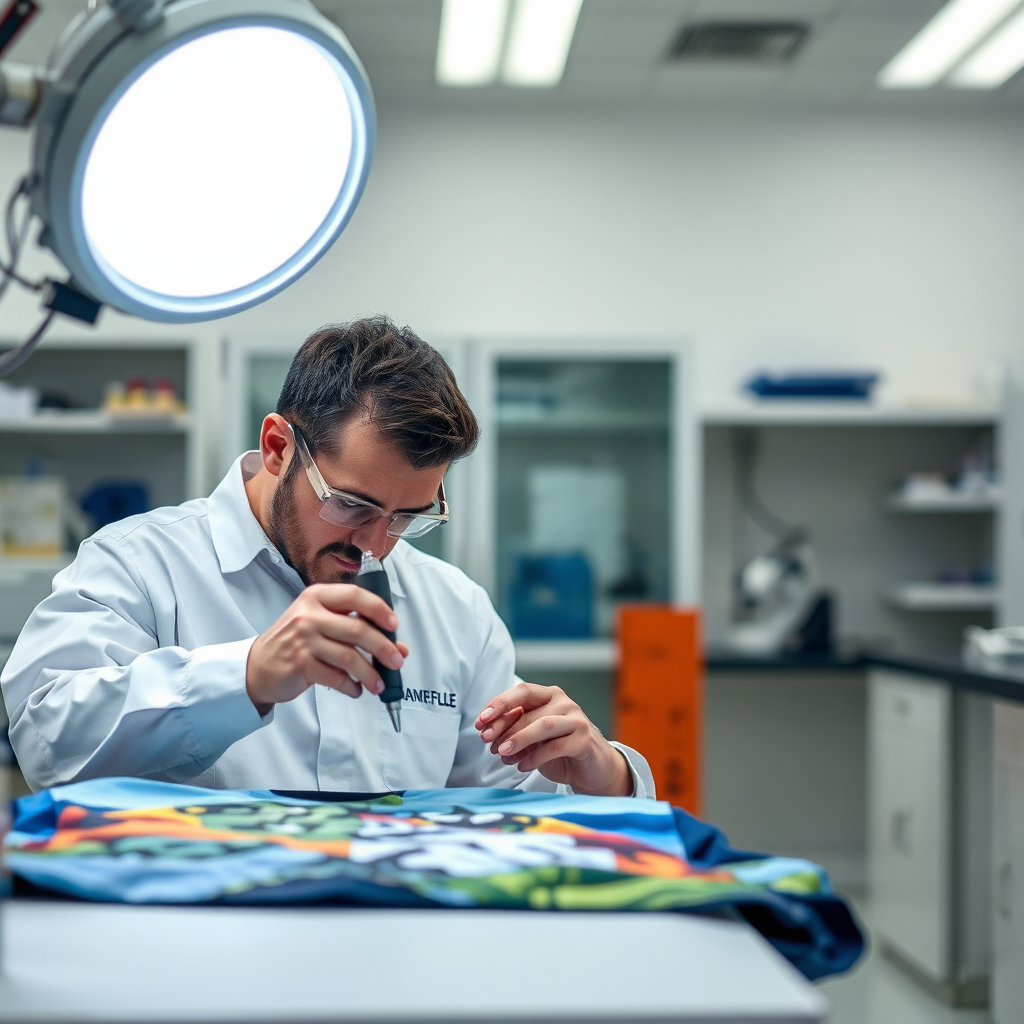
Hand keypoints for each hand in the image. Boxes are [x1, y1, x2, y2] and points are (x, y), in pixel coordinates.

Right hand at [246, 584, 408, 712]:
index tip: (394, 625)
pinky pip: (335, 677)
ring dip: (370, 673)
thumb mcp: (322, 625)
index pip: (355, 596)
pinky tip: (356, 689)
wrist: (258, 666)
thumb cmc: (295, 642)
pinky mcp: (300, 665)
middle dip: (383, 648)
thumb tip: (398, 647)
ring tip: (379, 684)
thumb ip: (357, 630)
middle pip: (357, 629)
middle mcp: (308, 614)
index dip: (379, 609)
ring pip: (349, 657)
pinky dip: (351, 686)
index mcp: (317, 597)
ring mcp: (303, 639)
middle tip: (397, 661)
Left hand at [474, 682, 632, 796]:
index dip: (499, 704)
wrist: (592, 768)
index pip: (521, 692)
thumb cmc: (559, 748)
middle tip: (487, 741)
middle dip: (503, 726)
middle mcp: (564, 703)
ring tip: (501, 753)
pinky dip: (534, 757)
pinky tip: (521, 766)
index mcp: (549, 695)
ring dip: (518, 739)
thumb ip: (515, 728)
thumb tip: (486, 731)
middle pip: (529, 710)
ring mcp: (576, 720)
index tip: (481, 721)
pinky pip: (555, 747)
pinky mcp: (584, 740)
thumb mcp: (534, 736)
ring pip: (543, 725)